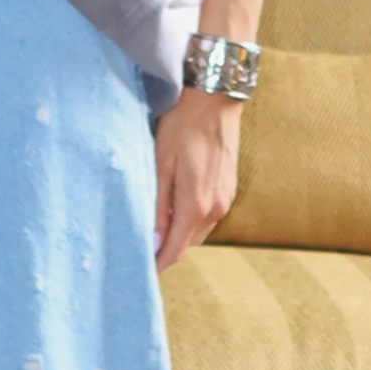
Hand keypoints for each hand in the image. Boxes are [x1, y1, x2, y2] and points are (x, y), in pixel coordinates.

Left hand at [152, 87, 240, 270]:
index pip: (175, 250)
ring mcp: (226, 199)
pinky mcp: (229, 189)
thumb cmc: (182, 126)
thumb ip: (158, 206)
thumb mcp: (161, 164)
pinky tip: (175, 206)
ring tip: (156, 226)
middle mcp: (216, 208)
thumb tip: (154, 241)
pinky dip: (191, 219)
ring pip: (198, 231)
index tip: (141, 270)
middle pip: (187, 244)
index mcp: (196, 205)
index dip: (158, 264)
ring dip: (179, 234)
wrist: (215, 99)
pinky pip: (208, 216)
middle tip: (142, 246)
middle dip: (167, 249)